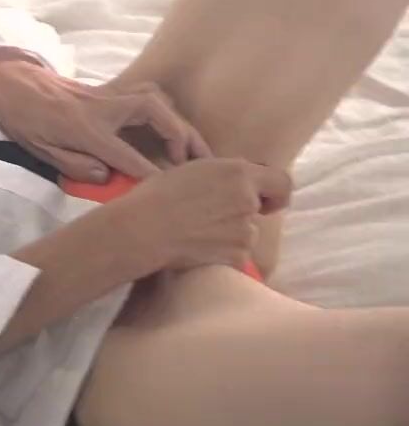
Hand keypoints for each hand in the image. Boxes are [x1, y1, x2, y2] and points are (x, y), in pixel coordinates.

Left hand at [0, 51, 212, 181]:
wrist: (13, 81)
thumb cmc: (25, 119)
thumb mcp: (41, 151)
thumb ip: (76, 166)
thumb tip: (108, 179)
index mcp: (85, 128)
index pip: (127, 156)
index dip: (151, 175)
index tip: (171, 191)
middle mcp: (104, 108)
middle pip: (155, 114)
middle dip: (182, 137)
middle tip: (199, 163)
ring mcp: (109, 95)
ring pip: (156, 99)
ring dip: (179, 122)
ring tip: (193, 149)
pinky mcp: (110, 90)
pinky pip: (148, 95)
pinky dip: (167, 110)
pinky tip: (172, 127)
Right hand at [103, 158, 292, 273]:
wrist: (142, 230)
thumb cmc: (157, 195)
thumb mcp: (192, 170)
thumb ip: (223, 175)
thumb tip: (235, 182)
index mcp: (238, 173)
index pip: (282, 182)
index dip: (274, 192)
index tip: (262, 200)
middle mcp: (248, 200)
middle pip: (261, 208)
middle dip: (243, 213)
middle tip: (214, 217)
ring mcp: (245, 231)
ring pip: (248, 233)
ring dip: (231, 234)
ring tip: (199, 233)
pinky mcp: (237, 256)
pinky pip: (238, 254)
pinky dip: (222, 252)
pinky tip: (199, 248)